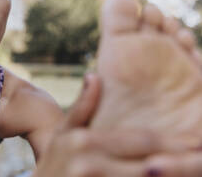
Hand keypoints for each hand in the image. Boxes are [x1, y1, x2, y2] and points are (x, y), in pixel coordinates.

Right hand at [33, 74, 198, 176]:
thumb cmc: (53, 163)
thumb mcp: (63, 133)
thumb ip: (81, 106)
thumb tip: (93, 75)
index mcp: (85, 142)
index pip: (141, 141)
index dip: (173, 142)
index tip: (198, 140)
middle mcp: (91, 164)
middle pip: (151, 165)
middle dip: (183, 163)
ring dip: (174, 175)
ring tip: (196, 168)